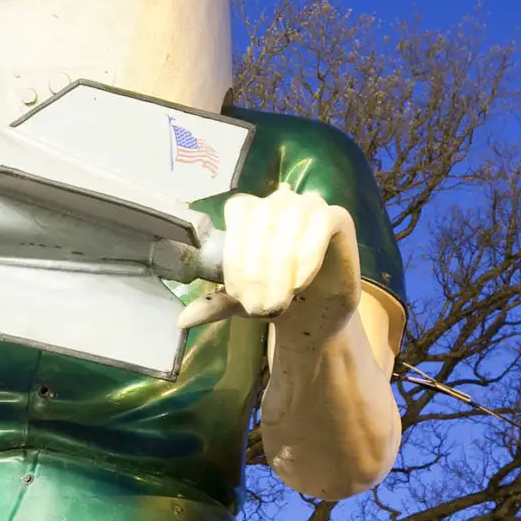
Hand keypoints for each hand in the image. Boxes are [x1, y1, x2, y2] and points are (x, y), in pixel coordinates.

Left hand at [178, 183, 360, 345]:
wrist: (315, 312)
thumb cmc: (274, 295)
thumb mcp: (241, 302)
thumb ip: (214, 304)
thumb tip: (183, 319)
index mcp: (248, 211)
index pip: (237, 218)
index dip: (236, 257)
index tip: (239, 295)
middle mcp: (276, 201)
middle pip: (262, 221)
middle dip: (258, 270)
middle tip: (261, 307)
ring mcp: (307, 205)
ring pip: (289, 220)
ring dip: (281, 265)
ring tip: (281, 300)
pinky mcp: (336, 217)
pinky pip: (321, 222)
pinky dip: (309, 253)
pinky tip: (301, 282)